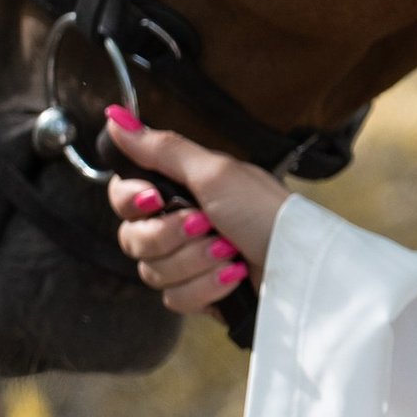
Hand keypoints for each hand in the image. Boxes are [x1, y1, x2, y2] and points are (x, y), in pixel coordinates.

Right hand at [103, 109, 287, 318]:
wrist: (300, 264)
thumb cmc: (265, 211)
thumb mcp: (214, 172)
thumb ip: (162, 149)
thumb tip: (116, 117)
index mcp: (181, 190)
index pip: (123, 198)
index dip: (132, 201)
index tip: (155, 199)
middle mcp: (180, 224)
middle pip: (132, 239)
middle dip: (170, 236)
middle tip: (205, 225)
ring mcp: (189, 261)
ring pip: (152, 272)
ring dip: (195, 262)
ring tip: (230, 251)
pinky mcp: (200, 294)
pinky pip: (176, 298)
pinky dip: (206, 287)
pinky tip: (233, 276)